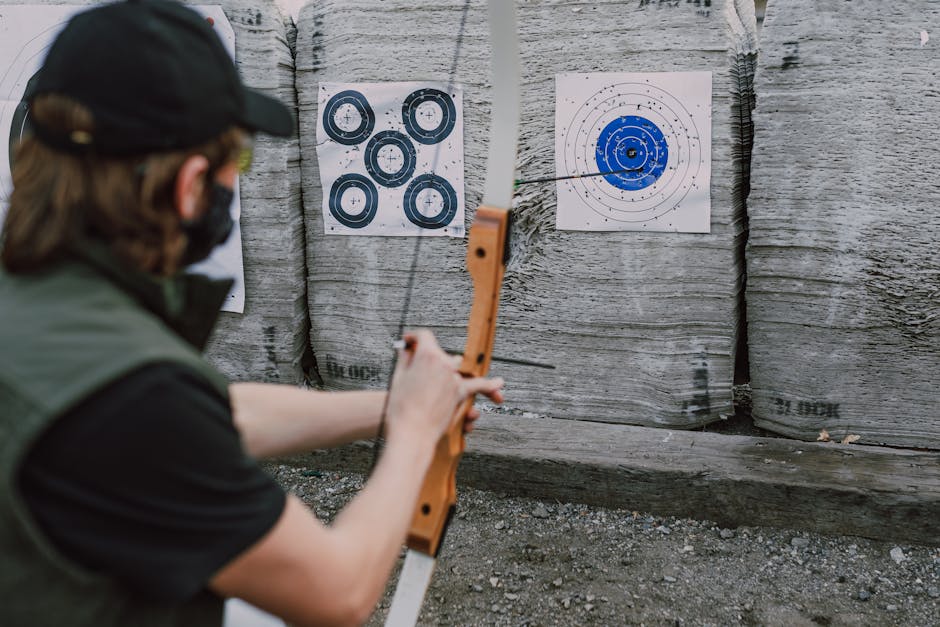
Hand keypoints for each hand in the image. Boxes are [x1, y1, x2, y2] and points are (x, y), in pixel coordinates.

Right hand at [385, 329, 503, 446]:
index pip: (424, 336)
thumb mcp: (397, 377)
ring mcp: (455, 378)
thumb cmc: (400, 407)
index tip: (409, 341)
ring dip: (446, 372)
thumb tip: (407, 349)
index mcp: (427, 355)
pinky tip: (499, 383)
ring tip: (434, 381)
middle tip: (415, 370)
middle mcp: (445, 363)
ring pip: (454, 368)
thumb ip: (405, 358)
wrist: (411, 431)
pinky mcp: (461, 393)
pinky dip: (490, 385)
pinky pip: (479, 385)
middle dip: (427, 359)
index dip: (414, 337)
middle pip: (439, 354)